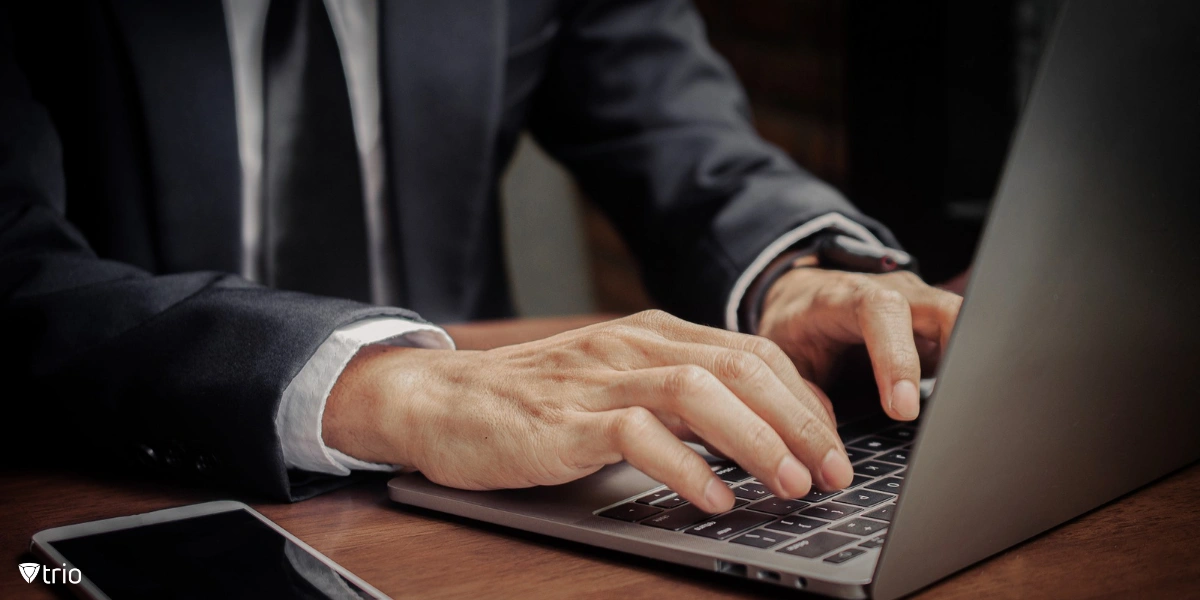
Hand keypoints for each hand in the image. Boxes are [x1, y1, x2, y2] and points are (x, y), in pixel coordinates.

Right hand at [323, 310, 853, 512]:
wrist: (443, 400)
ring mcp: (598, 381)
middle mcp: (633, 347)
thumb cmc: (536, 400)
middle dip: (799, 421)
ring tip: (792, 484)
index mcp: (653, 334)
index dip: (803, 400)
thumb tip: (756, 432)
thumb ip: (679, 395)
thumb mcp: (618, 383)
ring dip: (757, 440)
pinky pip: (638, 435)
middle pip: (739, 367)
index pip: (752, 352)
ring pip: (698, 391)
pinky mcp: (565, 420)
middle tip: (836, 471)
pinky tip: (716, 499)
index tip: (835, 446)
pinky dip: (686, 467)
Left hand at [757, 267, 962, 420]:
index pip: (880, 312)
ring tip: (970, 413)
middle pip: (941, 309)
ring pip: (964, 323)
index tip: (903, 409)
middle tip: (956, 411)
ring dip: (971, 365)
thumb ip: (800, 393)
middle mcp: (893, 294)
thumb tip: (826, 439)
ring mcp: (921, 307)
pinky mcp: (937, 328)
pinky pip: (967, 341)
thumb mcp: (783, 359)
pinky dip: (971, 372)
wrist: (802, 302)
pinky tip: (970, 406)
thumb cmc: (794, 332)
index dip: (897, 358)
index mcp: (845, 297)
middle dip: (956, 356)